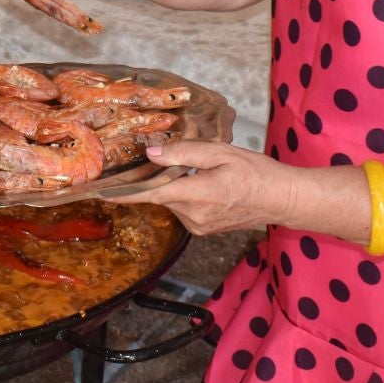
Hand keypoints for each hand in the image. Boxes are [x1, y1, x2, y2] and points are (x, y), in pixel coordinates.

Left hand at [107, 140, 290, 235]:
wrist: (283, 200)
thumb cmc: (256, 173)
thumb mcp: (221, 153)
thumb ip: (184, 152)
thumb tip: (152, 154)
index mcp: (197, 195)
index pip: (150, 194)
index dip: (124, 193)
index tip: (100, 191)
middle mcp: (193, 216)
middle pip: (160, 195)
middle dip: (155, 178)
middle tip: (157, 158)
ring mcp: (198, 226)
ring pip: (172, 201)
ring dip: (173, 186)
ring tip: (193, 169)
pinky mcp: (204, 230)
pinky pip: (183, 209)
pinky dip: (184, 195)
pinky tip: (201, 183)